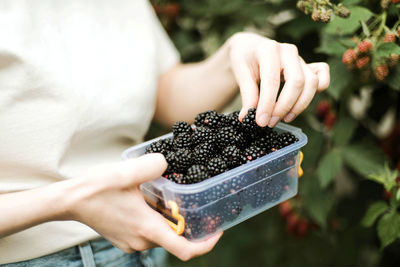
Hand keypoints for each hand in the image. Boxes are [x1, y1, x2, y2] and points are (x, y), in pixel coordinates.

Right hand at [68, 153, 221, 260]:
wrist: (70, 200)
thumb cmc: (96, 189)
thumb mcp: (127, 172)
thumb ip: (153, 165)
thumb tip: (167, 162)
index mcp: (147, 228)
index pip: (185, 250)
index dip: (207, 244)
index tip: (217, 230)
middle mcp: (142, 240)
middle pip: (176, 239)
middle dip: (188, 224)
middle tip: (195, 203)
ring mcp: (133, 242)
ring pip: (162, 234)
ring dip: (170, 219)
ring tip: (171, 198)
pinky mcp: (126, 238)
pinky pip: (149, 232)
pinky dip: (157, 220)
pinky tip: (152, 201)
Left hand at [228, 32, 329, 126]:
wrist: (250, 47)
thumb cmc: (244, 59)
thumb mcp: (240, 73)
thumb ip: (247, 94)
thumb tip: (248, 117)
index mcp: (269, 49)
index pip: (272, 80)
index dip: (267, 104)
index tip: (261, 121)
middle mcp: (288, 52)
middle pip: (297, 82)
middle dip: (284, 107)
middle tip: (270, 122)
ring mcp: (300, 58)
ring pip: (311, 83)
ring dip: (299, 105)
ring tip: (283, 118)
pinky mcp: (308, 65)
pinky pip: (322, 76)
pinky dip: (316, 92)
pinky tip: (299, 104)